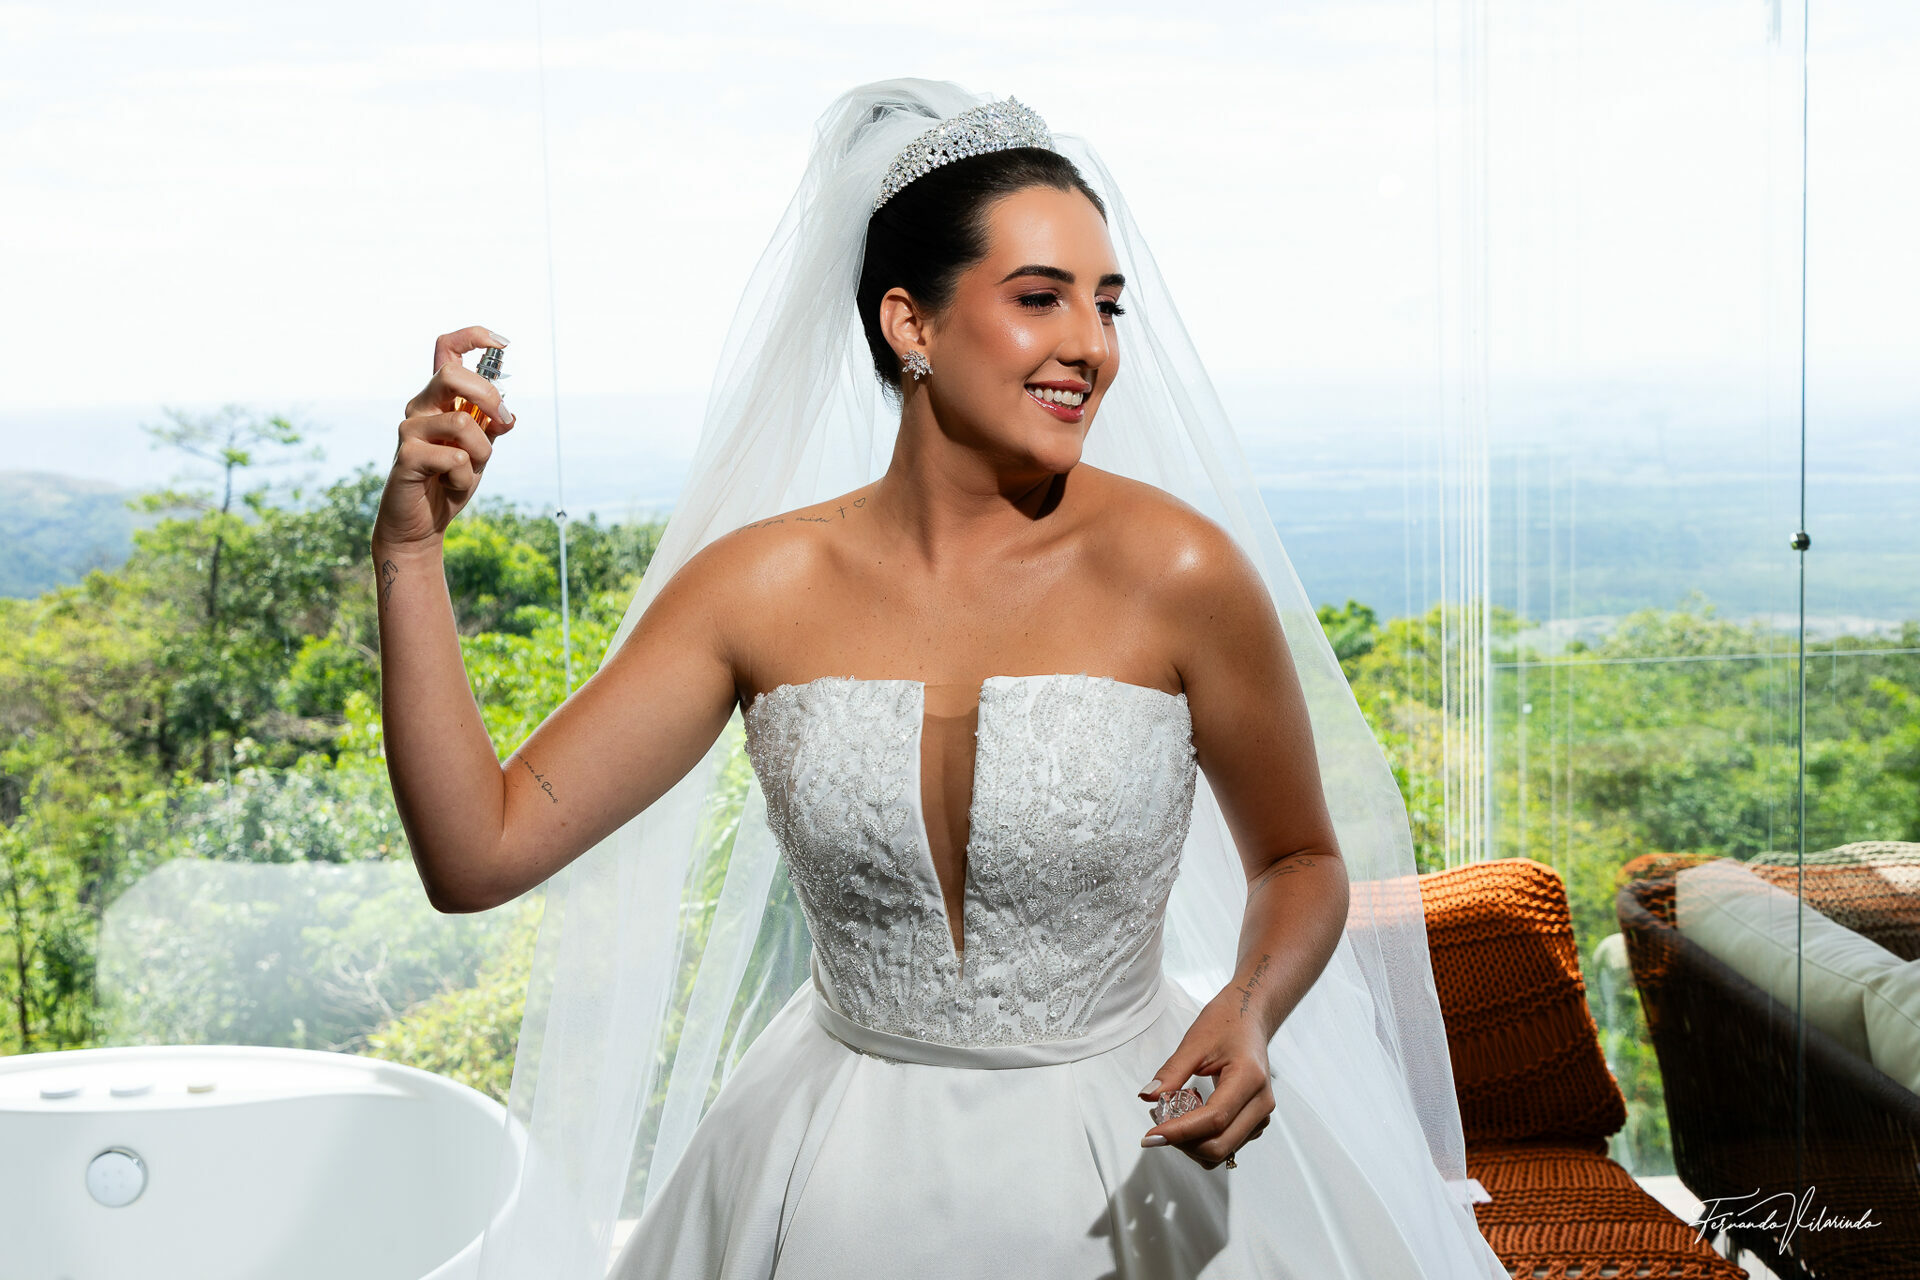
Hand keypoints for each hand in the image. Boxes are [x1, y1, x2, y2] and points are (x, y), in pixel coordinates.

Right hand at [373, 326, 513, 553]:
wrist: (421, 523)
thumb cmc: (448, 482)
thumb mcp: (479, 451)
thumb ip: (491, 427)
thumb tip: (508, 414)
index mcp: (438, 398)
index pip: (447, 350)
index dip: (474, 337)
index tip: (503, 344)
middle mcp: (420, 406)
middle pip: (452, 373)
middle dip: (488, 396)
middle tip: (502, 422)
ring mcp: (409, 429)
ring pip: (462, 424)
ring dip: (482, 452)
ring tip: (469, 471)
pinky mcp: (406, 456)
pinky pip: (455, 458)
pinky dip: (465, 477)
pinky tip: (451, 486)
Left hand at [1136, 993, 1274, 1169]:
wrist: (1250, 1019)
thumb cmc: (1226, 1024)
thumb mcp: (1194, 1043)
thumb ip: (1171, 1072)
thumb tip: (1148, 1097)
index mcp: (1249, 1079)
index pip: (1213, 1120)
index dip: (1180, 1132)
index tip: (1152, 1135)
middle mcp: (1261, 1103)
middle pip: (1220, 1145)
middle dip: (1184, 1143)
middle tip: (1158, 1126)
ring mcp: (1261, 1115)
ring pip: (1223, 1150)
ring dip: (1193, 1144)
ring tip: (1176, 1115)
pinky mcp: (1255, 1121)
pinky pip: (1228, 1144)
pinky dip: (1204, 1139)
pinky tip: (1192, 1116)